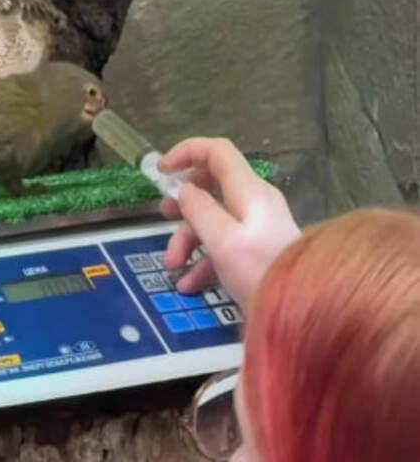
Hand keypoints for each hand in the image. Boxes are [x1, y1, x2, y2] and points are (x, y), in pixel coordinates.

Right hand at [157, 138, 299, 307]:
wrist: (303, 312)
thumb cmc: (260, 272)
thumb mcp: (223, 240)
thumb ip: (198, 210)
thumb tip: (184, 191)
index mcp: (249, 191)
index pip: (216, 152)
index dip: (186, 152)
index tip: (161, 171)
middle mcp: (254, 202)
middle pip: (211, 186)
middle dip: (183, 203)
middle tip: (164, 216)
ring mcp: (256, 227)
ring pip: (213, 219)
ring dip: (187, 239)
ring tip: (173, 265)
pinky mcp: (256, 250)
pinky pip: (223, 245)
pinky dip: (203, 260)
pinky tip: (189, 283)